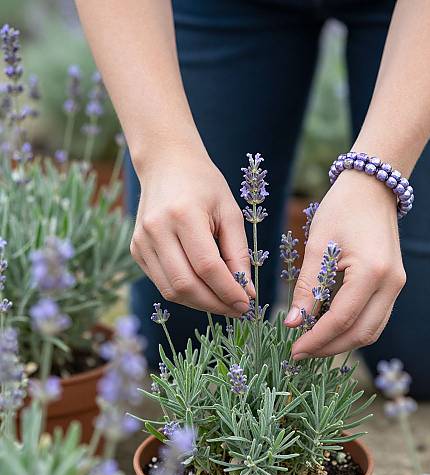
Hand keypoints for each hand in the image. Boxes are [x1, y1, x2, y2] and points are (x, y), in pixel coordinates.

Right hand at [130, 150, 253, 315]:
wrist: (167, 164)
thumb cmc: (205, 186)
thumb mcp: (230, 212)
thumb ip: (238, 253)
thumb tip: (246, 291)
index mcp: (183, 215)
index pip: (207, 267)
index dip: (228, 291)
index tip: (247, 304)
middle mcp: (156, 230)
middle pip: (186, 285)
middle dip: (215, 304)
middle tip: (238, 309)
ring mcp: (141, 241)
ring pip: (171, 290)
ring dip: (201, 304)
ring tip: (223, 302)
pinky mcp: (136, 250)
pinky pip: (162, 283)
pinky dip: (185, 293)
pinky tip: (204, 289)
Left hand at [285, 169, 405, 358]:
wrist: (372, 188)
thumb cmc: (341, 210)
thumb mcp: (318, 246)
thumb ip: (308, 287)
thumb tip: (294, 323)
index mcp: (372, 272)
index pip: (342, 320)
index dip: (317, 339)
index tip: (294, 350)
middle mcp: (391, 284)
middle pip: (362, 333)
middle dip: (329, 348)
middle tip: (300, 352)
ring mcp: (396, 285)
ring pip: (372, 329)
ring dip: (342, 342)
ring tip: (313, 343)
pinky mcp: (393, 284)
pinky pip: (375, 317)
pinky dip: (353, 328)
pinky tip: (330, 327)